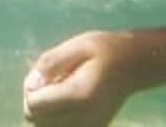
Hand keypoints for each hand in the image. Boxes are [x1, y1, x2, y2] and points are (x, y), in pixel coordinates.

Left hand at [23, 30, 137, 126]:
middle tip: (49, 78)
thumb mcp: (76, 45)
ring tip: (57, 88)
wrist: (135, 64)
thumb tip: (31, 84)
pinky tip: (65, 98)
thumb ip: (51, 63)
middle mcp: (85, 118)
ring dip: (43, 109)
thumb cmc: (105, 49)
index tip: (43, 73)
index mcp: (80, 95)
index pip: (35, 105)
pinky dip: (55, 117)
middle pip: (37, 120)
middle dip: (34, 100)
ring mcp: (90, 126)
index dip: (30, 88)